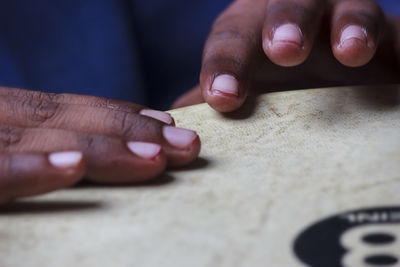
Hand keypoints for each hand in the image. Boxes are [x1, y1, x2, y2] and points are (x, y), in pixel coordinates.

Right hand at [0, 87, 199, 203]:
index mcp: (6, 115)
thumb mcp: (12, 147)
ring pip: (43, 140)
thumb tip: (90, 155)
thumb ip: (40, 143)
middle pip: (66, 122)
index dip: (118, 114)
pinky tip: (73, 166)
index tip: (167, 122)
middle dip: (131, 131)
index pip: (66, 111)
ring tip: (156, 157)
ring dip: (103, 146)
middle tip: (186, 144)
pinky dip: (33, 167)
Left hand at [173, 0, 399, 111]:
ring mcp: (340, 20)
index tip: (223, 97)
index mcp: (249, 31)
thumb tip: (171, 127)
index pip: (230, 41)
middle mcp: (291, 18)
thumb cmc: (267, 87)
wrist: (323, 80)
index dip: (225, 65)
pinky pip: (393, 31)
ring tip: (350, 48)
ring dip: (348, 21)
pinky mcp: (384, 36)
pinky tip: (392, 60)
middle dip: (284, 23)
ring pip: (346, 6)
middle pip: (284, 6)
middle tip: (283, 50)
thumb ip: (209, 104)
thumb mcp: (237, 91)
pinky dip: (392, 41)